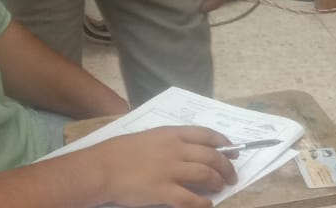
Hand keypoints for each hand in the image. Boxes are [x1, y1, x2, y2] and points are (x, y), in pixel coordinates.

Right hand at [90, 125, 236, 207]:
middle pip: (211, 156)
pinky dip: (203, 203)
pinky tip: (207, 204)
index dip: (224, 143)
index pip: (206, 135)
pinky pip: (191, 199)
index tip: (233, 150)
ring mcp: (170, 170)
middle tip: (231, 175)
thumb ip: (170, 141)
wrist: (102, 168)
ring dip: (218, 182)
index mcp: (171, 134)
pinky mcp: (163, 191)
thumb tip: (189, 151)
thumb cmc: (120, 152)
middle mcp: (175, 150)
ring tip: (222, 187)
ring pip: (206, 175)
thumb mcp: (149, 137)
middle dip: (226, 166)